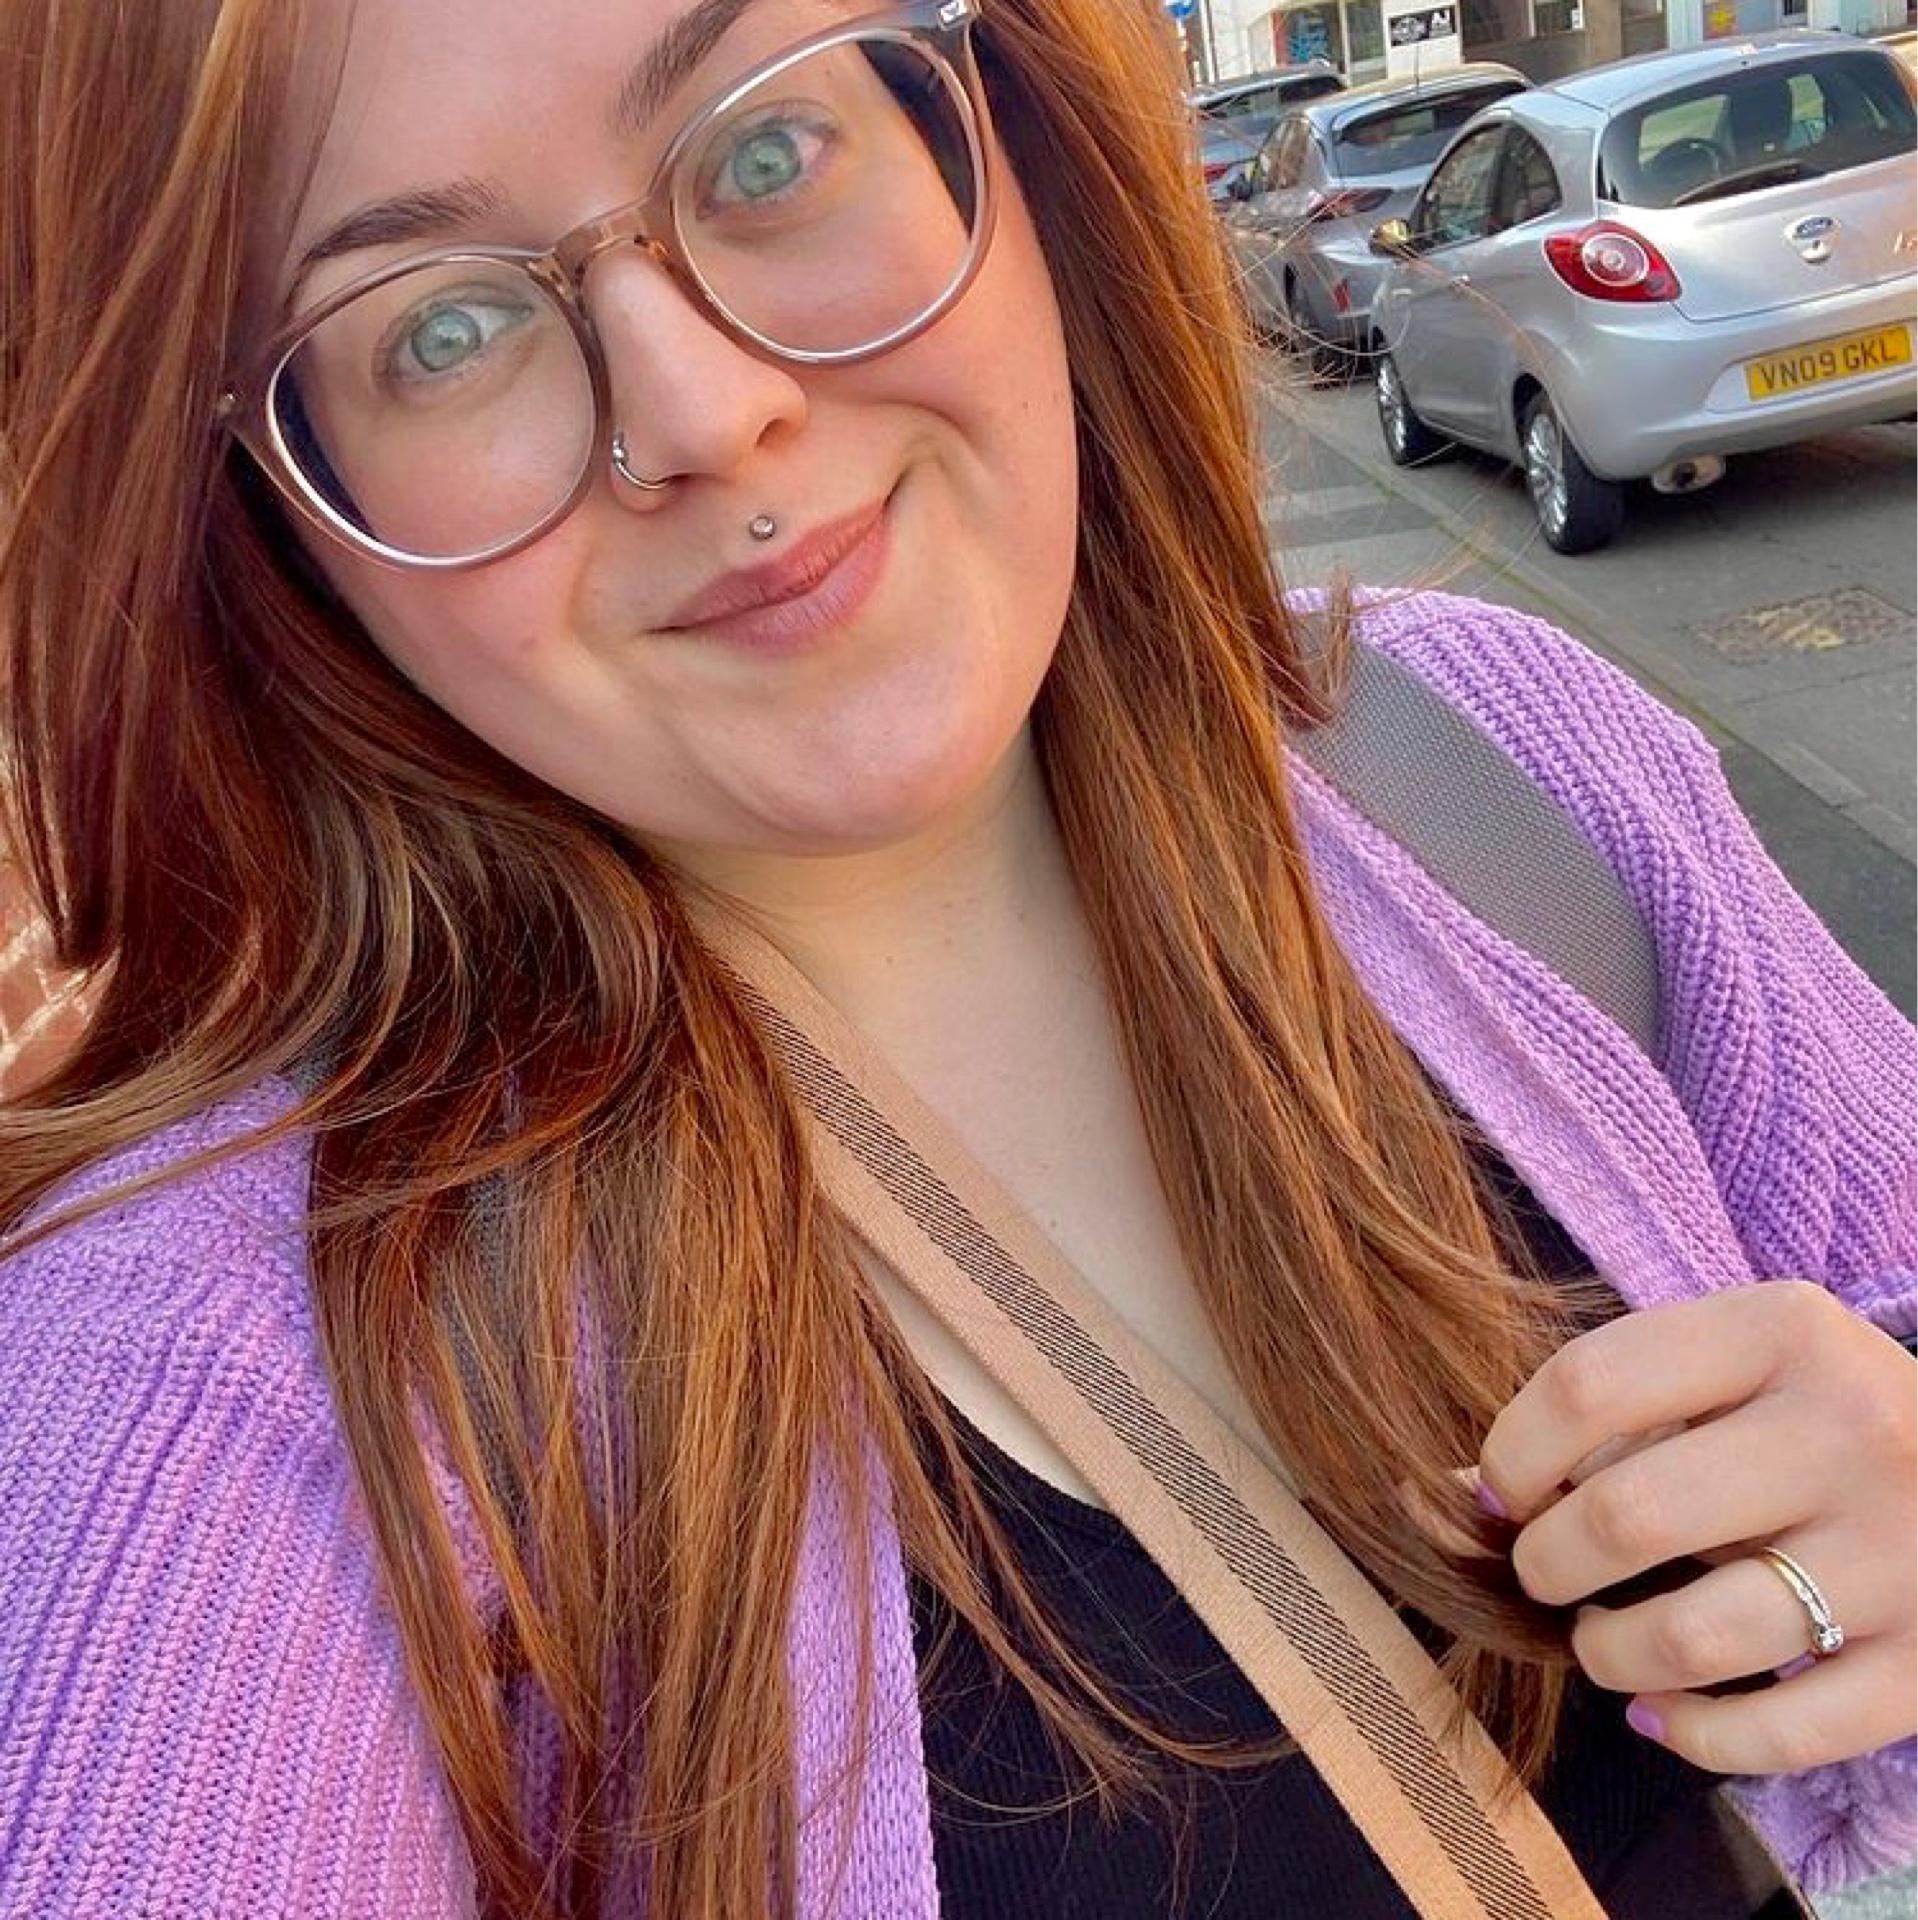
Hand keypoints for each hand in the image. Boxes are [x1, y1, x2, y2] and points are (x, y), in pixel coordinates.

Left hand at [1477, 1280, 1916, 1774]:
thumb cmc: (1810, 1407)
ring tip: (1599, 1637)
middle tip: (1543, 1568)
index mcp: (1782, 1331)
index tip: (1498, 1491)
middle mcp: (1849, 1432)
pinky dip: (1694, 1735)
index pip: (1589, 1385)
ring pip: (1696, 1637)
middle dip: (1546, 1561)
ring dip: (1609, 1653)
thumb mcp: (1724, 1365)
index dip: (1512, 1453)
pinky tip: (1660, 1709)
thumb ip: (1596, 1414)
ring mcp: (1901, 1552)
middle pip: (1629, 1516)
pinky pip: (1783, 1733)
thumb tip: (1437, 1497)